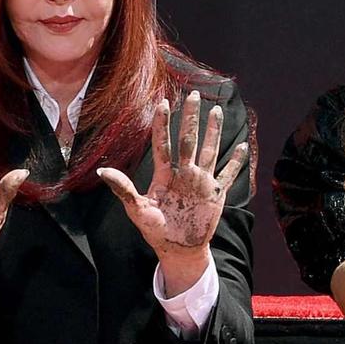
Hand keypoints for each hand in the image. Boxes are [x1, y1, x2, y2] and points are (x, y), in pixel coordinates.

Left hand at [98, 91, 247, 269]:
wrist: (177, 249)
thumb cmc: (155, 230)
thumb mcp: (137, 209)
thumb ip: (123, 189)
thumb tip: (101, 171)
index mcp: (165, 175)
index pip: (163, 143)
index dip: (162, 123)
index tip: (163, 102)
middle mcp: (184, 173)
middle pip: (188, 139)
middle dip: (190, 117)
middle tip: (192, 93)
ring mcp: (201, 182)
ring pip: (209, 150)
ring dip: (213, 130)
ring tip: (216, 109)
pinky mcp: (216, 194)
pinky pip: (228, 175)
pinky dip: (236, 162)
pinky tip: (243, 146)